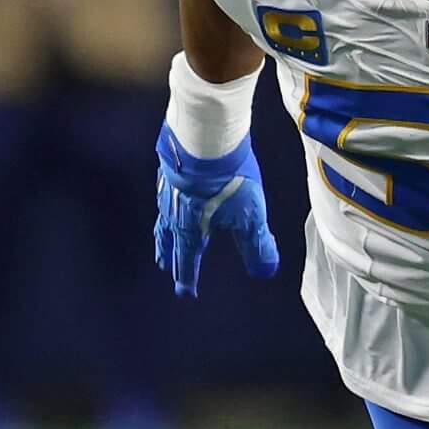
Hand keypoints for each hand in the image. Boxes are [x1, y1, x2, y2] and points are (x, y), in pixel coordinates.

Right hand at [154, 122, 280, 292]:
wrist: (205, 135)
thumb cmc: (228, 178)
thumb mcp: (250, 215)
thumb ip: (257, 244)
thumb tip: (266, 271)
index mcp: (191, 229)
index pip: (188, 260)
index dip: (187, 278)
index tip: (186, 293)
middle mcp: (174, 212)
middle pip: (169, 240)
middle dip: (169, 254)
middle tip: (165, 265)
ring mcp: (168, 188)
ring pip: (162, 216)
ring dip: (163, 231)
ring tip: (161, 237)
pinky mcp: (169, 166)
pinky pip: (164, 191)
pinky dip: (165, 202)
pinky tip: (169, 196)